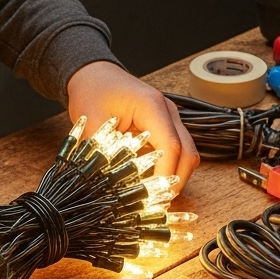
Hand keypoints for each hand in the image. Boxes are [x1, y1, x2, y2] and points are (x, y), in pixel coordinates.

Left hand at [66, 61, 199, 188]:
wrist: (94, 74)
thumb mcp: (91, 121)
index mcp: (151, 106)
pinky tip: (152, 182)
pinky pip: (177, 151)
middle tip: (158, 204)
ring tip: (155, 196)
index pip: (171, 146)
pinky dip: (169, 169)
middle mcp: (168, 111)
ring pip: (187, 154)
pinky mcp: (166, 126)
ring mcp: (170, 119)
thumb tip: (110, 183)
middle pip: (188, 153)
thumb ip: (103, 151)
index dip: (166, 175)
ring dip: (175, 176)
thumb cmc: (93, 91)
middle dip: (176, 181)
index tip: (155, 197)